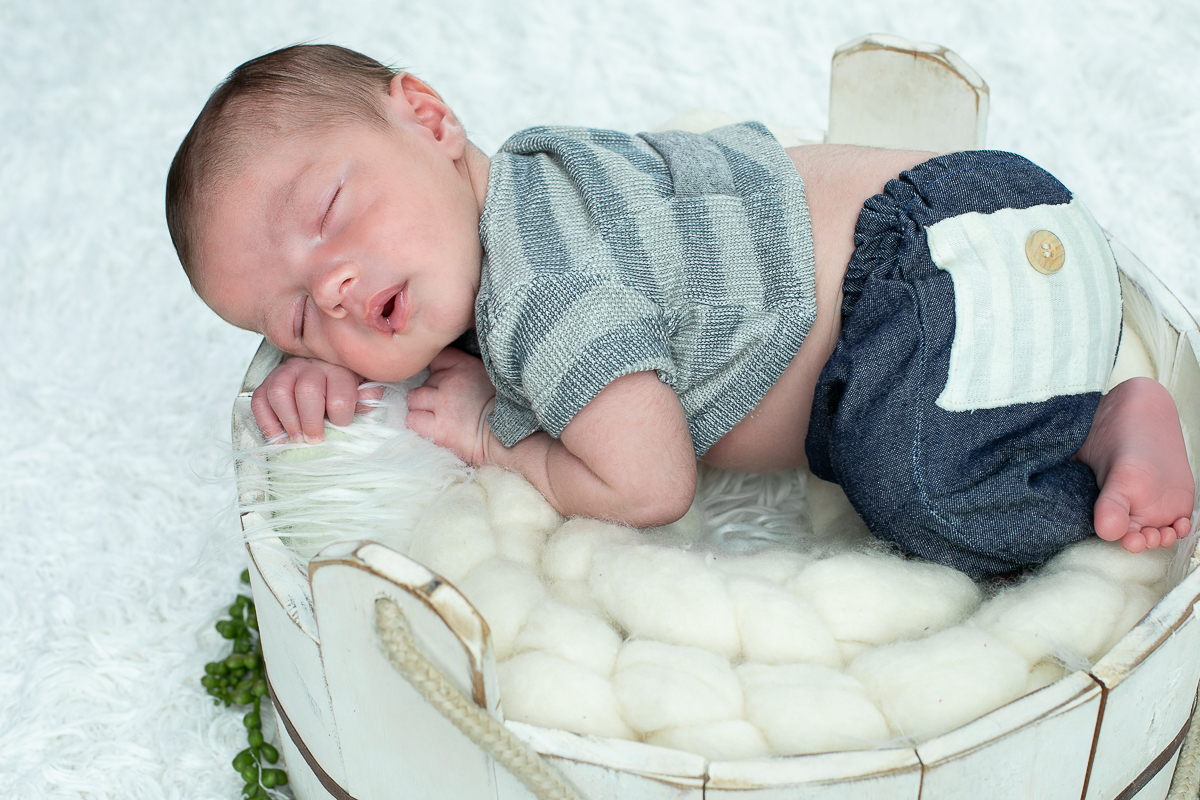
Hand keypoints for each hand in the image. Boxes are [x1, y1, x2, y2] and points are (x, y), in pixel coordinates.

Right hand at [251, 357, 382, 442]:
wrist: (322, 367)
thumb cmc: (344, 385)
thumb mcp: (363, 387)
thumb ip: (368, 394)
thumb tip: (367, 398)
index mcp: (338, 368)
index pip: (340, 394)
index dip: (341, 416)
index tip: (340, 426)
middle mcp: (311, 366)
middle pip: (307, 391)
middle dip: (311, 421)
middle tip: (314, 439)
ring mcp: (286, 372)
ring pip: (279, 392)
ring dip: (288, 421)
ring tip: (297, 439)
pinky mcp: (267, 382)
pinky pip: (259, 400)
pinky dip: (266, 422)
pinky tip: (278, 438)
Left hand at [405, 347, 496, 464]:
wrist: (509, 439)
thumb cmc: (500, 412)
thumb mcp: (490, 379)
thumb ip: (467, 372)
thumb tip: (447, 371)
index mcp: (465, 367)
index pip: (437, 359)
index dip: (438, 373)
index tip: (445, 384)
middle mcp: (451, 382)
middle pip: (424, 381)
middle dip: (431, 394)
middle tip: (446, 408)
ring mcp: (443, 405)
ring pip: (414, 399)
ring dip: (421, 408)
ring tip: (435, 418)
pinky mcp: (439, 428)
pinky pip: (412, 419)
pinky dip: (418, 424)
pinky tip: (431, 428)